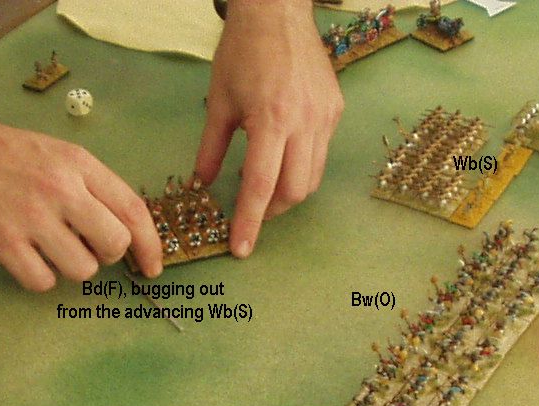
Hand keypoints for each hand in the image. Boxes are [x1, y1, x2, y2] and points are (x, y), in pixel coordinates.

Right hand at [0, 113, 162, 290]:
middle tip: (83, 245)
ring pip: (82, 269)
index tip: (154, 267)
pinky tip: (24, 256)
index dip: (150, 244)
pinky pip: (43, 281)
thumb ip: (91, 187)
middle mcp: (60, 189)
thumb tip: (126, 231)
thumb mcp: (56, 154)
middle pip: (114, 244)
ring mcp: (31, 216)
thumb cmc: (3, 156)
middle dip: (106, 254)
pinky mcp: (3, 242)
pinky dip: (38, 277)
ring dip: (70, 266)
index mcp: (78, 164)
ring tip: (47, 246)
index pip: (132, 209)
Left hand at [196, 0, 343, 257]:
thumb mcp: (218, 101)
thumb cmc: (242, 51)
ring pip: (312, 177)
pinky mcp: (335, 110)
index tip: (241, 248)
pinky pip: (320, 153)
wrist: (278, 10)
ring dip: (287, 192)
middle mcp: (304, 122)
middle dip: (271, 210)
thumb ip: (210, 149)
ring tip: (264, 182)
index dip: (249, 222)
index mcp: (271, 119)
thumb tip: (203, 185)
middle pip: (294, 191)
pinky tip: (281, 155)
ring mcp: (325, 117)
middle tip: (251, 210)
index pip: (260, 186)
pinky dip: (300, 166)